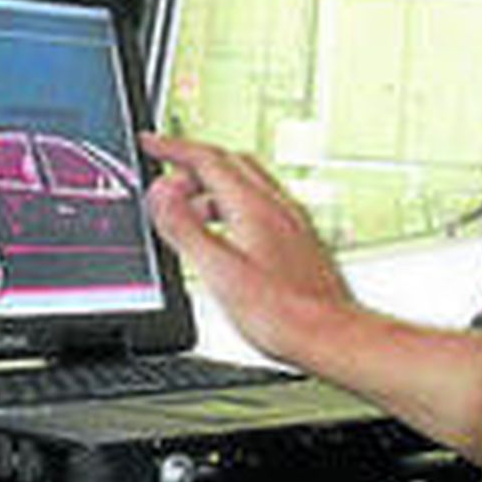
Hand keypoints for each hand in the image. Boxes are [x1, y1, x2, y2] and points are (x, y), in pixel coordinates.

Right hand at [140, 133, 349, 358]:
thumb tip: (161, 193)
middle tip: (166, 181)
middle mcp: (278, 207)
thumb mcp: (220, 273)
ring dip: (213, 188)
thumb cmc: (283, 315)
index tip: (150, 144)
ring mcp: (292, 222)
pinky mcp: (299, 241)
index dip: (173, 148)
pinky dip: (234, 207)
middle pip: (230, 163)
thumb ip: (186, 229)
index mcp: (255, 207)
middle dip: (193, 163)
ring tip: (189, 215)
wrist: (332, 337)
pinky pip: (261, 205)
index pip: (208, 158)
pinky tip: (229, 237)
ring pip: (247, 184)